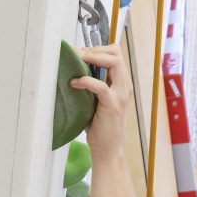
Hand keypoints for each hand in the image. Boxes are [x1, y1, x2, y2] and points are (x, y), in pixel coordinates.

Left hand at [70, 44, 132, 160]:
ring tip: (76, 62)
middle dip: (93, 49)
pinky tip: (74, 83)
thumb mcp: (96, 99)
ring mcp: (120, 95)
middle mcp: (124, 86)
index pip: (115, 53)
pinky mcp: (112, 105)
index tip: (80, 54)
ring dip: (92, 58)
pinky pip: (100, 86)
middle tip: (76, 55)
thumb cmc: (99, 125)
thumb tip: (72, 67)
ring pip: (113, 62)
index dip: (97, 49)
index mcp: (121, 83)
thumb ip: (91, 83)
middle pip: (115, 52)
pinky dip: (85, 80)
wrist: (107, 148)